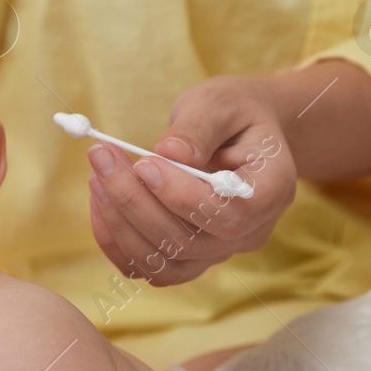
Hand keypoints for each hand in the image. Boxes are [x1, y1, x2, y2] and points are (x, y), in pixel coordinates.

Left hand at [86, 74, 296, 285]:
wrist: (240, 133)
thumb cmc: (233, 113)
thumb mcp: (221, 104)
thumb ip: (198, 128)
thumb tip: (167, 154)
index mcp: (272, 190)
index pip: (230, 215)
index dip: (183, 198)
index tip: (145, 163)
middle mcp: (249, 232)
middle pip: (188, 241)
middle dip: (135, 202)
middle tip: (103, 156)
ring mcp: (218, 251)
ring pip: (162, 260)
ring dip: (119, 222)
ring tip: (98, 175)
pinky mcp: (188, 257)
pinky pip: (147, 266)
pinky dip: (115, 240)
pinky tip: (100, 201)